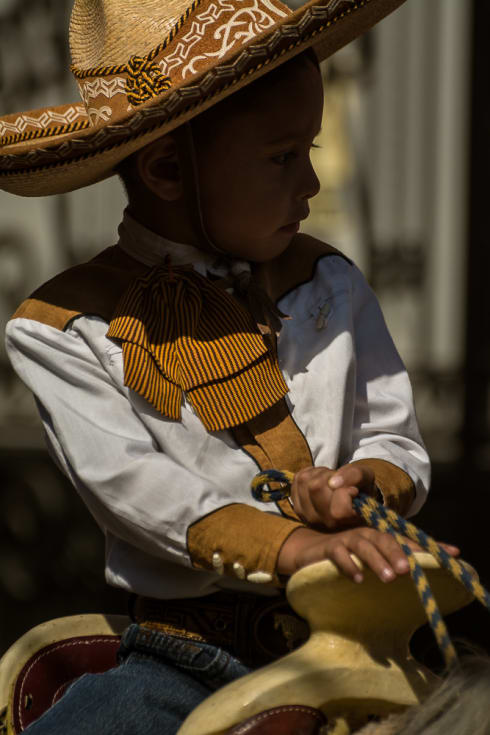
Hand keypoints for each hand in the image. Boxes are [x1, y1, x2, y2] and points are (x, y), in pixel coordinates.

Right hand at [277, 525, 459, 583]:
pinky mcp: (328, 548)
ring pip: (363, 544)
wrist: (309, 552)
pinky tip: (359, 578)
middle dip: (397, 552)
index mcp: (378, 536)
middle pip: (383, 538)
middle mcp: (365, 534)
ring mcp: (346, 539)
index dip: (426, 546)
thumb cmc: (347, 557)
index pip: (404, 538)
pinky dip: (349, 565)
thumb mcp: (372, 560)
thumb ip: (395, 564)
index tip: (451, 553)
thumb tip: (427, 572)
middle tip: (407, 570)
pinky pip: (338, 553)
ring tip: (389, 577)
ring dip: (376, 560)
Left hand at [290, 463, 375, 529]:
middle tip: (338, 479)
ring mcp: (310, 518)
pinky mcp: (299, 508)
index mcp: (349, 522)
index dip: (344, 491)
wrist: (350, 497)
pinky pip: (297, 479)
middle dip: (327, 474)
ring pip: (305, 481)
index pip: (338, 509)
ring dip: (318, 473)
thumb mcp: (366, 477)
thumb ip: (355, 476)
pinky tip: (319, 479)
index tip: (353, 490)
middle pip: (315, 487)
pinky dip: (308, 473)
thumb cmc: (361, 487)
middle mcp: (327, 525)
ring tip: (329, 480)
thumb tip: (333, 482)